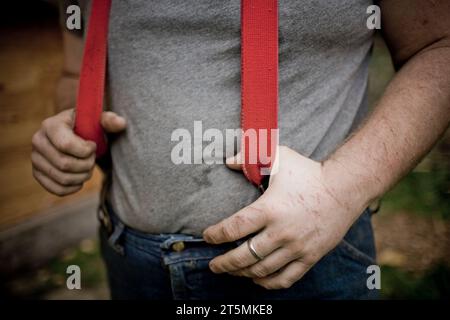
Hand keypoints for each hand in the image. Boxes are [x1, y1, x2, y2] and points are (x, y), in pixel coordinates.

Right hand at [31, 109, 125, 195]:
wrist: (77, 137)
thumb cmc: (89, 127)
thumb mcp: (99, 121)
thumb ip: (110, 120)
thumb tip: (120, 123)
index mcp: (50, 124)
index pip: (65, 145)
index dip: (85, 150)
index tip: (93, 146)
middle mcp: (38, 141)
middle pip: (65, 164)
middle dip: (86, 164)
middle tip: (92, 158)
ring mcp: (36, 159)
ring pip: (62, 178)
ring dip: (83, 176)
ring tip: (88, 167)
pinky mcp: (38, 174)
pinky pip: (58, 189)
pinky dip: (74, 187)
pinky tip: (80, 178)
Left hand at [203, 146, 366, 288]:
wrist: (345, 187)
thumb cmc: (308, 171)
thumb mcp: (278, 157)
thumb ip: (250, 157)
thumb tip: (227, 161)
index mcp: (269, 209)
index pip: (234, 228)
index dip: (216, 235)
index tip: (207, 237)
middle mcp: (281, 232)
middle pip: (244, 255)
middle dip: (224, 263)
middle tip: (213, 265)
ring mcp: (297, 247)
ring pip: (262, 269)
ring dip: (243, 273)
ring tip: (232, 271)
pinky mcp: (310, 256)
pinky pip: (286, 278)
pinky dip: (269, 282)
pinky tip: (257, 279)